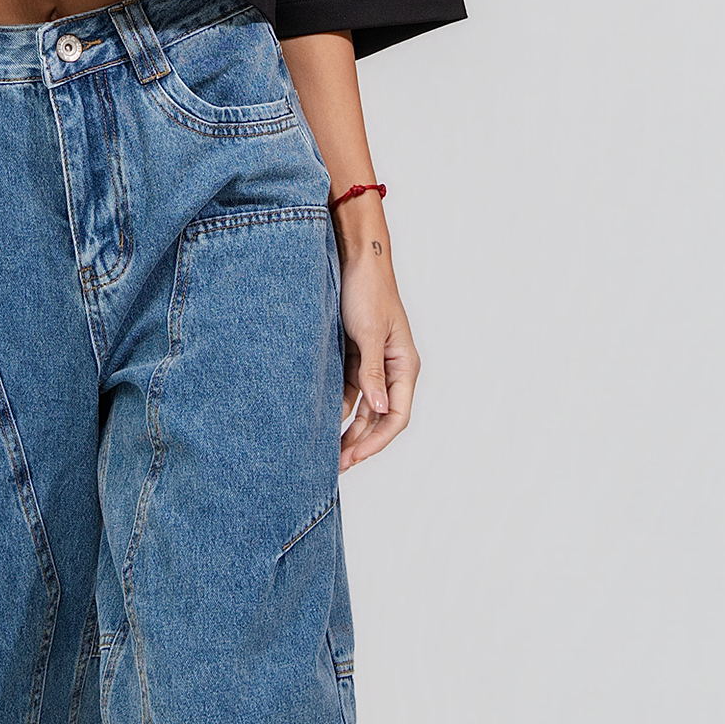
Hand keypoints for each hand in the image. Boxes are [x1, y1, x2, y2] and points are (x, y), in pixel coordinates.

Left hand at [336, 222, 419, 470]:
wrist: (354, 259)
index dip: (377, 441)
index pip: (396, 415)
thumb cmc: (368, 291)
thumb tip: (377, 408)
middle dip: (360, 442)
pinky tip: (320, 422)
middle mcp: (391, 369)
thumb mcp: (370, 333)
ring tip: (327, 452)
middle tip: (336, 464)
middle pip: (379, 417)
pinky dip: (337, 408)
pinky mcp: (354, 356)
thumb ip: (372, 372)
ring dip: (348, 429)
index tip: (354, 457)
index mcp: (404, 365)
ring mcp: (372, 364)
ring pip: (362, 408)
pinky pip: (347, 391)